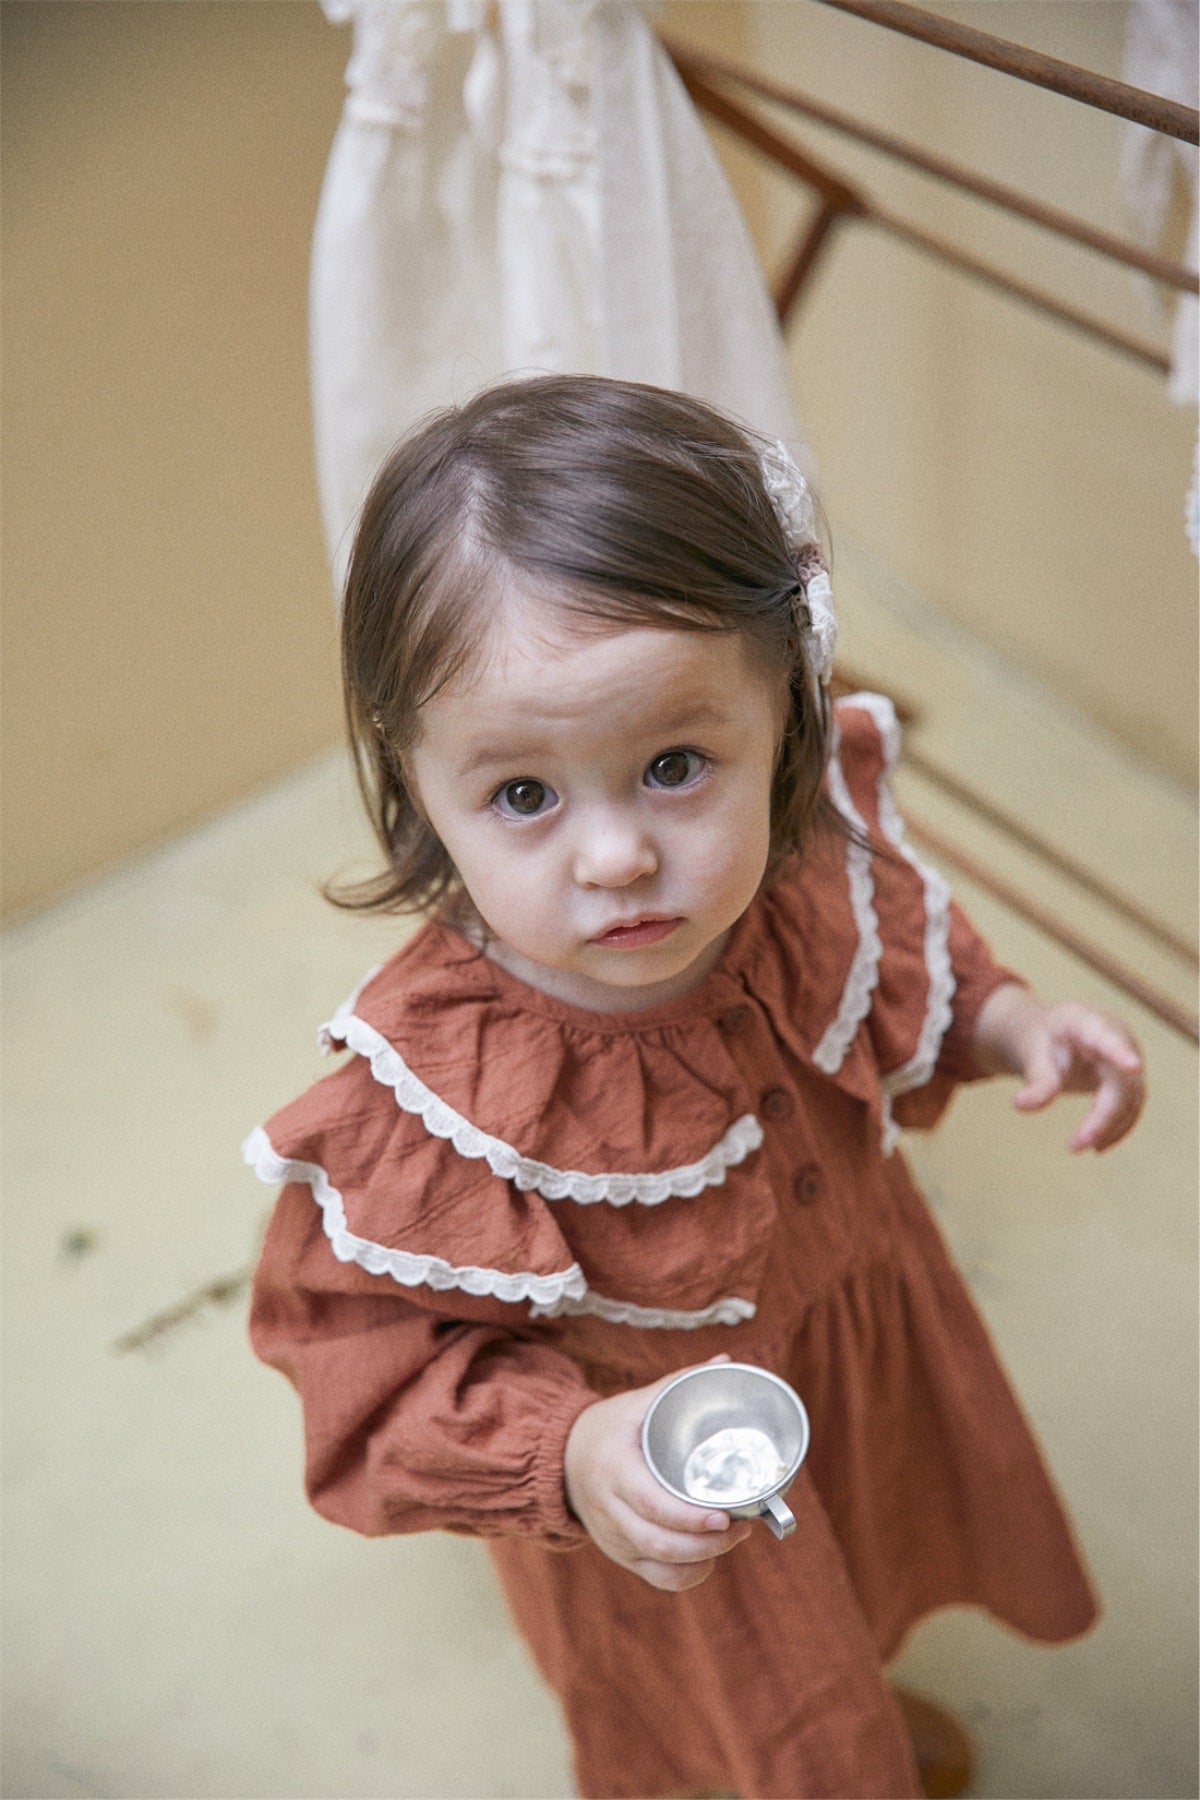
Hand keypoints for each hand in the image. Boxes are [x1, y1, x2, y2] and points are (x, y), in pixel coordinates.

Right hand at [563, 1357, 753, 1590]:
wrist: (562, 1459)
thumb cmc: (609, 1428)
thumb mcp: (637, 1402)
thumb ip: (679, 1384)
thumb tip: (725, 1360)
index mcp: (614, 1469)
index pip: (651, 1504)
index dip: (689, 1517)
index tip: (725, 1516)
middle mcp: (609, 1508)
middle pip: (658, 1542)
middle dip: (705, 1543)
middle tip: (741, 1526)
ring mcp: (612, 1536)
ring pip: (658, 1564)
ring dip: (701, 1560)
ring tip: (733, 1537)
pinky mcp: (618, 1553)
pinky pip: (655, 1577)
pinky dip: (686, 1576)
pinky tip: (709, 1560)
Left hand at [973, 983, 1145, 1152]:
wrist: (1051, 1035)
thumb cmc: (1042, 1039)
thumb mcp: (1031, 1052)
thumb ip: (1036, 1077)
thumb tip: (1021, 1106)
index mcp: (1087, 1022)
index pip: (1107, 1038)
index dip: (1120, 1052)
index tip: (1133, 1066)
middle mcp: (1116, 1038)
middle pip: (1121, 1082)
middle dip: (1103, 1117)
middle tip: (1076, 1145)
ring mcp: (1128, 1058)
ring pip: (1130, 1099)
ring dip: (1109, 1128)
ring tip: (1077, 1147)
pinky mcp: (1129, 1079)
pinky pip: (1129, 1107)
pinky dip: (1114, 1128)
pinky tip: (1096, 1146)